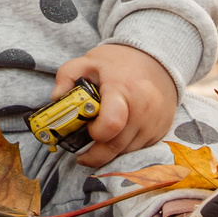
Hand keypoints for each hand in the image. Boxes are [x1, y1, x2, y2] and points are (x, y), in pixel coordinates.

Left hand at [53, 43, 179, 168]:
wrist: (158, 61)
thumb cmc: (119, 63)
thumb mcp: (88, 61)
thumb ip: (66, 76)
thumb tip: (56, 99)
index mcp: (121, 89)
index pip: (110, 123)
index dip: (95, 132)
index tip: (88, 127)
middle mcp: (142, 109)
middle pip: (115, 147)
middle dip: (95, 155)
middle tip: (83, 154)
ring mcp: (154, 122)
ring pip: (127, 152)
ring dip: (110, 153)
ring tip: (101, 140)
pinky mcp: (161, 131)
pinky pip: (139, 150)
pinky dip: (125, 149)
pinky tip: (117, 137)